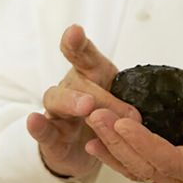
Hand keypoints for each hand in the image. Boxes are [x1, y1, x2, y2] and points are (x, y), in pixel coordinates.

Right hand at [26, 24, 139, 177]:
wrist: (86, 151)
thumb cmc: (107, 118)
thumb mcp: (126, 106)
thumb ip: (134, 105)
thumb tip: (148, 113)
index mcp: (91, 76)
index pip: (83, 54)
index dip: (76, 43)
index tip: (74, 31)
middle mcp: (71, 88)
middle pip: (79, 82)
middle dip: (101, 93)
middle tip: (120, 107)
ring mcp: (58, 111)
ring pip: (57, 99)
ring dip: (72, 102)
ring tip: (86, 107)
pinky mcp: (51, 137)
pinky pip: (43, 129)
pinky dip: (38, 126)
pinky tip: (34, 121)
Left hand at [84, 99, 182, 182]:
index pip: (170, 160)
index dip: (144, 143)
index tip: (122, 122)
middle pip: (147, 166)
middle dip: (119, 141)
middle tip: (97, 115)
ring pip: (139, 170)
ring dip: (113, 148)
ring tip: (92, 125)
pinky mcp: (170, 176)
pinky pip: (140, 169)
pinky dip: (117, 156)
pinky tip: (96, 142)